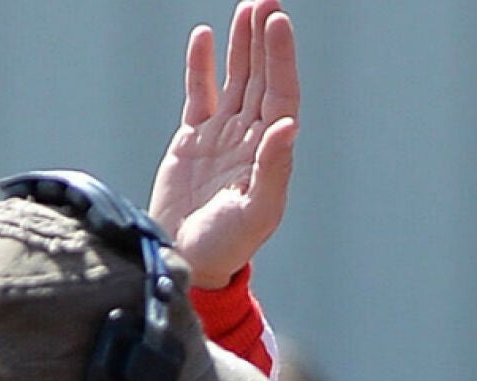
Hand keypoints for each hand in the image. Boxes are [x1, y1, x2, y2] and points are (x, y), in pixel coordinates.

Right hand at [150, 0, 299, 289]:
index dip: (280, 58)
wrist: (189, 259)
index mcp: (269, 152)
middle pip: (261, 78)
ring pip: (235, 80)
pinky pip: (200, 94)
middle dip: (264, 40)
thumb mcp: (256, 211)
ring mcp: (222, 137)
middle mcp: (250, 139)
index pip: (279, 93)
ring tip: (247, 7)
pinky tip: (205, 37)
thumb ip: (273, 168)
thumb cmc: (228, 244)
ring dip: (241, 45)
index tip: (277, 21)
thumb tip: (287, 126)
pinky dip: (202, 66)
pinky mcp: (193, 141)